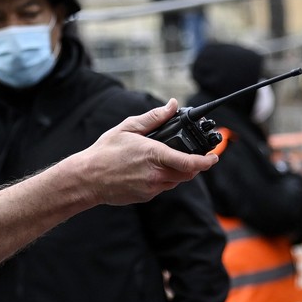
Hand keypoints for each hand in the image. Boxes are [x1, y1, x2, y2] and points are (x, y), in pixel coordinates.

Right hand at [79, 99, 218, 206]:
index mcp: (155, 154)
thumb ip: (154, 117)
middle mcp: (156, 174)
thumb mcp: (128, 128)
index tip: (214, 157)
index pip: (191, 162)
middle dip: (193, 165)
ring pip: (176, 181)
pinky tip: (146, 170)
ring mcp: (151, 188)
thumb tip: (172, 105)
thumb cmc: (104, 152)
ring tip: (161, 161)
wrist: (87, 178)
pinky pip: (162, 187)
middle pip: (188, 173)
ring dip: (177, 171)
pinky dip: (161, 179)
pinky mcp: (146, 196)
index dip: (207, 161)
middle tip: (190, 155)